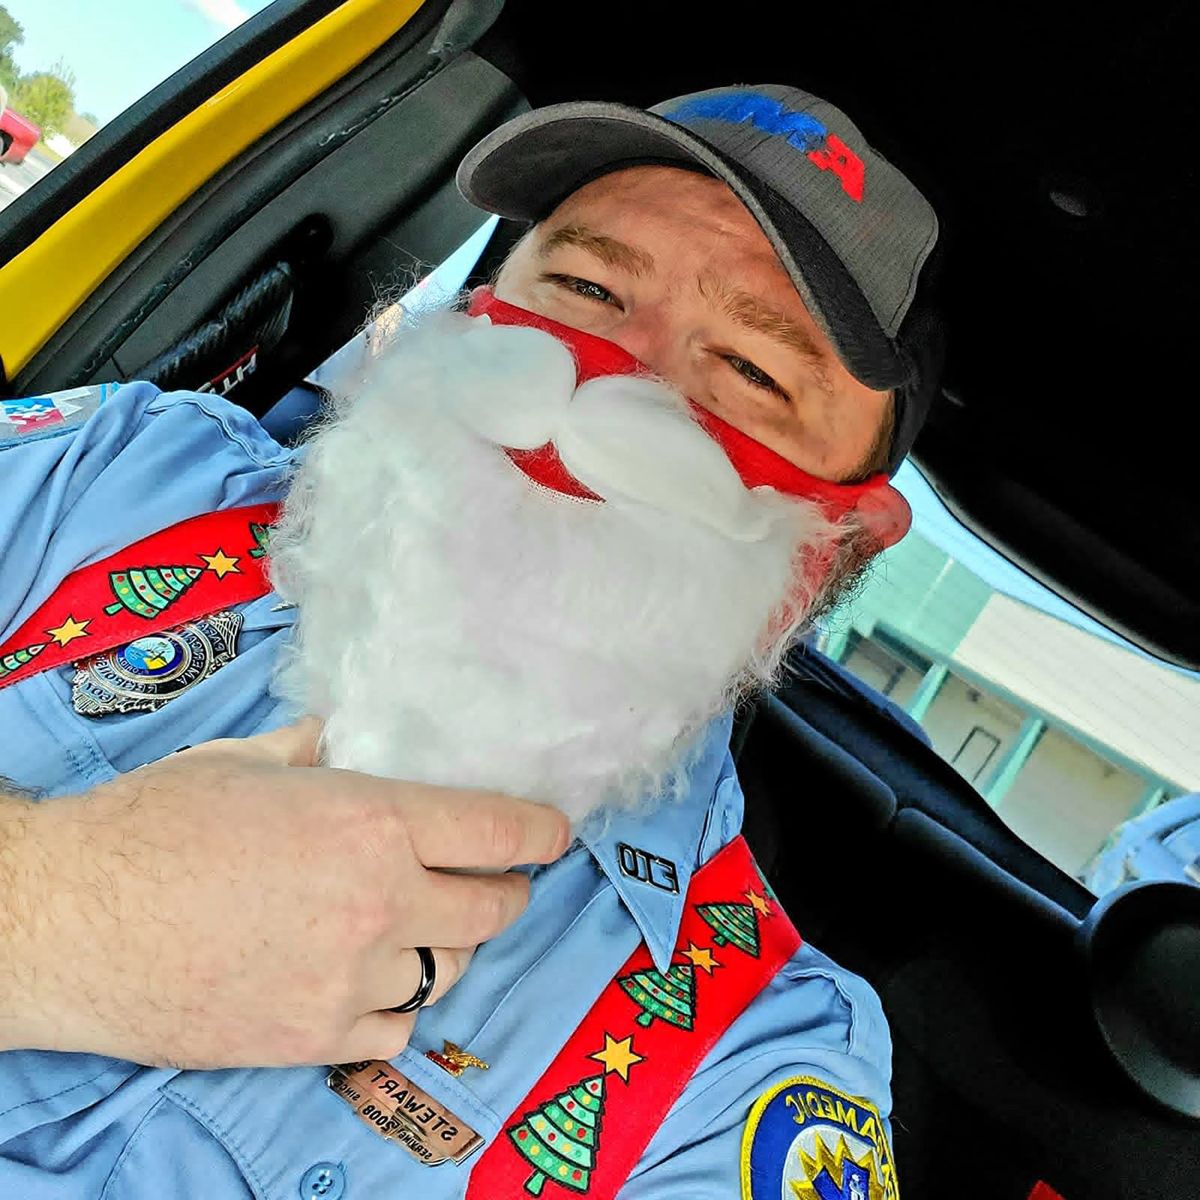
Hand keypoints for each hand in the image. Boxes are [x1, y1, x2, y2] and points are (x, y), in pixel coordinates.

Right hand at [0, 720, 568, 1067]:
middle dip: (505, 892)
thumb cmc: (152, 827)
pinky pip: (397, 1027)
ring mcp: (353, 976)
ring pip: (449, 969)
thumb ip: (308, 752)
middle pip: (492, 907)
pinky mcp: (316, 1037)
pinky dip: (397, 1004)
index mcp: (372, 821)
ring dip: (448, 946)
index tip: (556, 834)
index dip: (540, 831)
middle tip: (496, 884)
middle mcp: (381, 900)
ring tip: (424, 929)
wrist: (70, 921)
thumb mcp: (240, 764)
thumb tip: (334, 739)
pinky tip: (372, 983)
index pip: (497, 829)